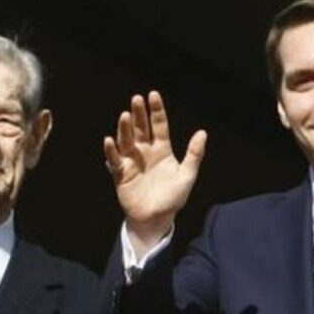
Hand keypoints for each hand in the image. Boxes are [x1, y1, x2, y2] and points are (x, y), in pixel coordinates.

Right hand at [103, 92, 206, 255]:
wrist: (157, 219)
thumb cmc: (173, 198)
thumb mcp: (187, 175)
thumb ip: (194, 154)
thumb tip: (202, 132)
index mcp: (162, 149)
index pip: (159, 125)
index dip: (156, 110)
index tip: (153, 95)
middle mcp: (145, 152)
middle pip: (141, 128)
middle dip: (139, 114)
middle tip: (136, 99)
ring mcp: (132, 161)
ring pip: (127, 140)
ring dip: (125, 128)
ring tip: (125, 115)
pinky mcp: (121, 174)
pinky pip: (115, 160)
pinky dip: (112, 151)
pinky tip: (110, 140)